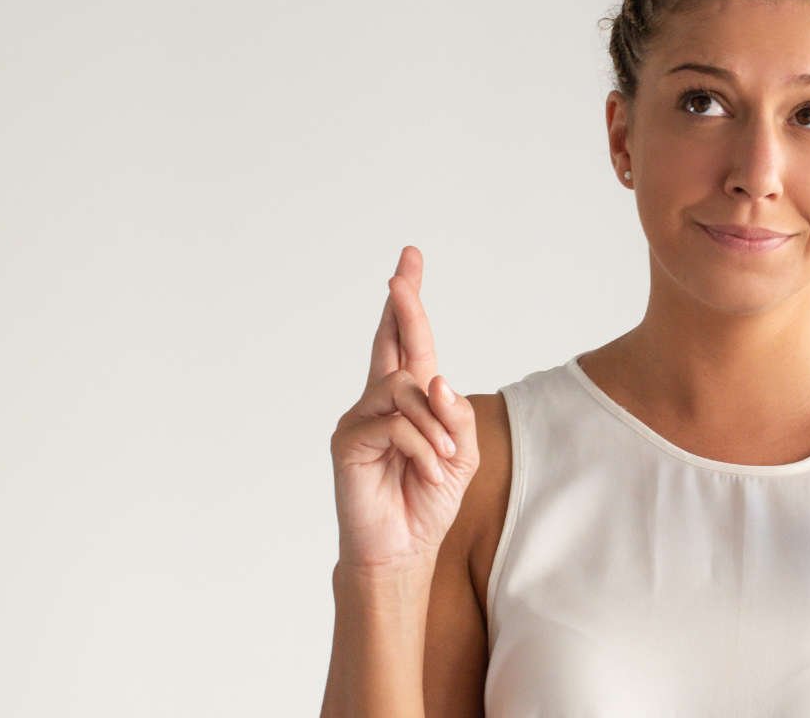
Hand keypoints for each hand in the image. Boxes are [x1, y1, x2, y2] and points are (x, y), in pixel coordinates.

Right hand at [329, 246, 479, 571]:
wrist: (402, 549)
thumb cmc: (427, 499)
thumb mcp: (461, 454)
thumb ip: (456, 413)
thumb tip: (434, 378)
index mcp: (410, 400)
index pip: (409, 342)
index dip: (408, 302)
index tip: (409, 260)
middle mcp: (382, 401)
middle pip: (391, 339)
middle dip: (403, 302)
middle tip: (403, 268)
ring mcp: (360, 417)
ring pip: (405, 388)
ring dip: (436, 424)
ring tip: (445, 459)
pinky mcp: (348, 441)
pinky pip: (395, 424)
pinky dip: (422, 447)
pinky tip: (427, 471)